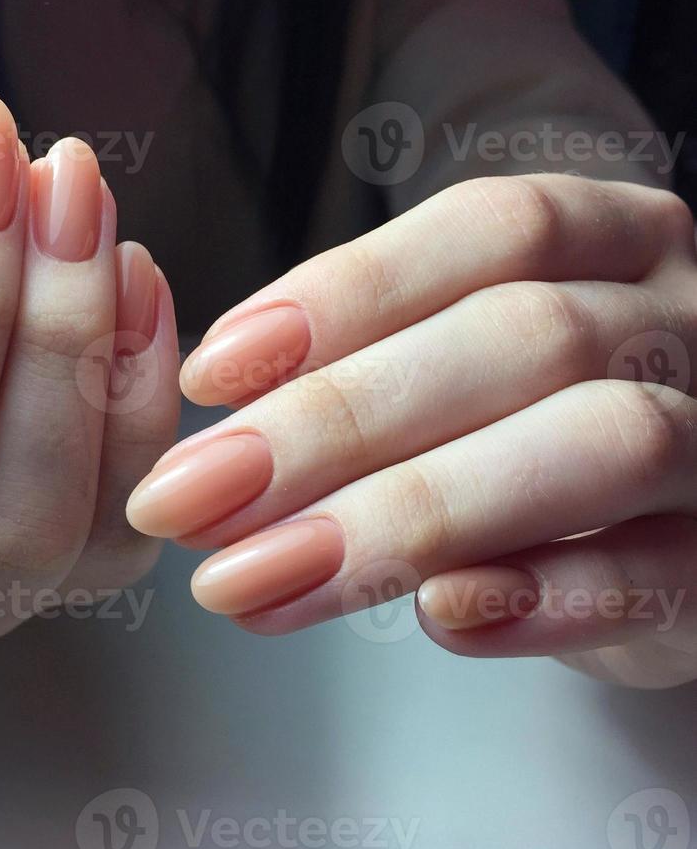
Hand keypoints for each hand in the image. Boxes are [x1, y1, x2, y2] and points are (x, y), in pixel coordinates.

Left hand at [127, 174, 696, 688]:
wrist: (665, 523)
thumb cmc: (530, 424)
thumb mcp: (456, 368)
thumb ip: (367, 372)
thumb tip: (224, 420)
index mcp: (608, 241)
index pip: (488, 231)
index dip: (345, 294)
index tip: (214, 372)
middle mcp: (678, 318)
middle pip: (522, 337)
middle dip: (337, 422)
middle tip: (199, 497)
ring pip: (599, 443)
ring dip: (409, 515)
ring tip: (265, 578)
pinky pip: (665, 573)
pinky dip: (549, 599)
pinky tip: (442, 617)